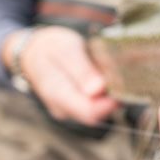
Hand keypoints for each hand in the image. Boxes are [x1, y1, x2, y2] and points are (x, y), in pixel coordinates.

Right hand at [2, 26, 119, 124]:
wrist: (33, 52)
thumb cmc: (50, 47)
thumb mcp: (65, 50)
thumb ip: (81, 70)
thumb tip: (98, 89)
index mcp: (58, 94)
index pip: (90, 111)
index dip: (111, 101)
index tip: (126, 82)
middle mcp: (64, 109)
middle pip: (99, 112)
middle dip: (114, 95)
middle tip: (124, 70)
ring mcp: (71, 110)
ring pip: (100, 109)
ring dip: (112, 92)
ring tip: (115, 68)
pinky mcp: (78, 106)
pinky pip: (97, 104)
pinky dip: (107, 91)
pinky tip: (109, 74)